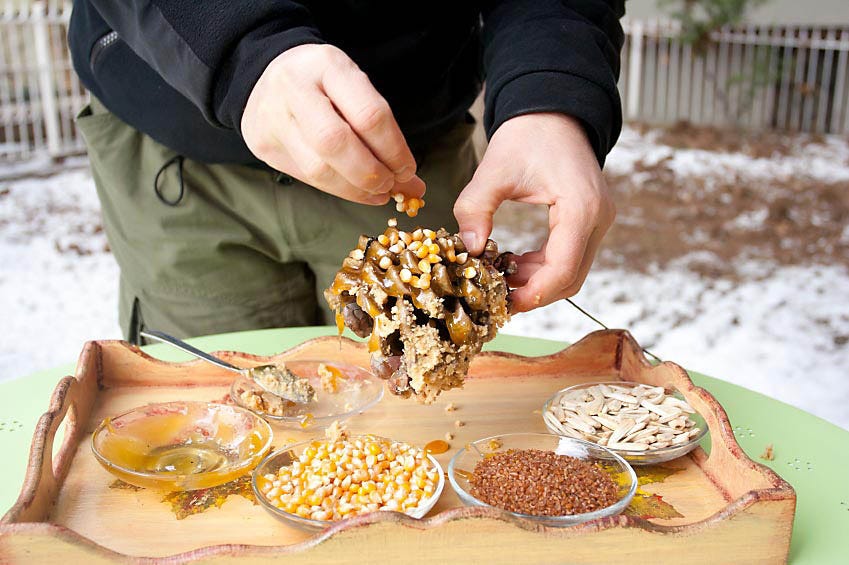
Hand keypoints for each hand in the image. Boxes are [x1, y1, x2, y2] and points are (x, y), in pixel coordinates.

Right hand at [241, 44, 424, 204]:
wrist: (266, 73)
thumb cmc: (324, 84)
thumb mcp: (355, 89)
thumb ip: (383, 131)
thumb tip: (414, 186)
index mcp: (327, 65)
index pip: (368, 115)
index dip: (394, 150)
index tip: (408, 170)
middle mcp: (294, 88)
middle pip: (336, 143)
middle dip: (370, 174)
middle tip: (390, 185)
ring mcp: (273, 118)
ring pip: (318, 169)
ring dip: (354, 189)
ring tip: (376, 193)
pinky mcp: (263, 145)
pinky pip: (305, 177)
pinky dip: (336, 189)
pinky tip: (353, 190)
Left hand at [453, 113, 614, 311]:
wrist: (553, 111)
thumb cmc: (527, 134)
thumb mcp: (493, 170)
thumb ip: (475, 208)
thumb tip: (469, 249)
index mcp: (581, 207)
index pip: (563, 269)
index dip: (533, 294)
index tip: (504, 303)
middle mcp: (599, 217)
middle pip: (571, 277)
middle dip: (534, 293)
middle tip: (498, 297)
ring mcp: (599, 219)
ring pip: (573, 270)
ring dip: (538, 281)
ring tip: (501, 277)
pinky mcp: (591, 219)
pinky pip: (571, 255)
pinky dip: (544, 266)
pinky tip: (514, 262)